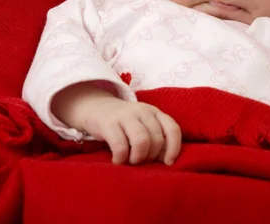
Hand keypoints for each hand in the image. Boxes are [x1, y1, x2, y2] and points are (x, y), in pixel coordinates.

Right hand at [52, 84, 181, 165]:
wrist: (95, 107)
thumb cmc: (124, 124)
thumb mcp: (143, 126)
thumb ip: (155, 140)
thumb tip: (166, 162)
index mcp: (155, 112)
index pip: (172, 129)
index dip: (173, 148)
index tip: (168, 163)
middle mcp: (143, 112)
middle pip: (157, 139)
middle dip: (151, 156)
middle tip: (140, 161)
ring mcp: (126, 115)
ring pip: (142, 141)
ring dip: (138, 157)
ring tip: (130, 162)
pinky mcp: (109, 123)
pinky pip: (120, 145)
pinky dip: (121, 158)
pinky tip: (117, 160)